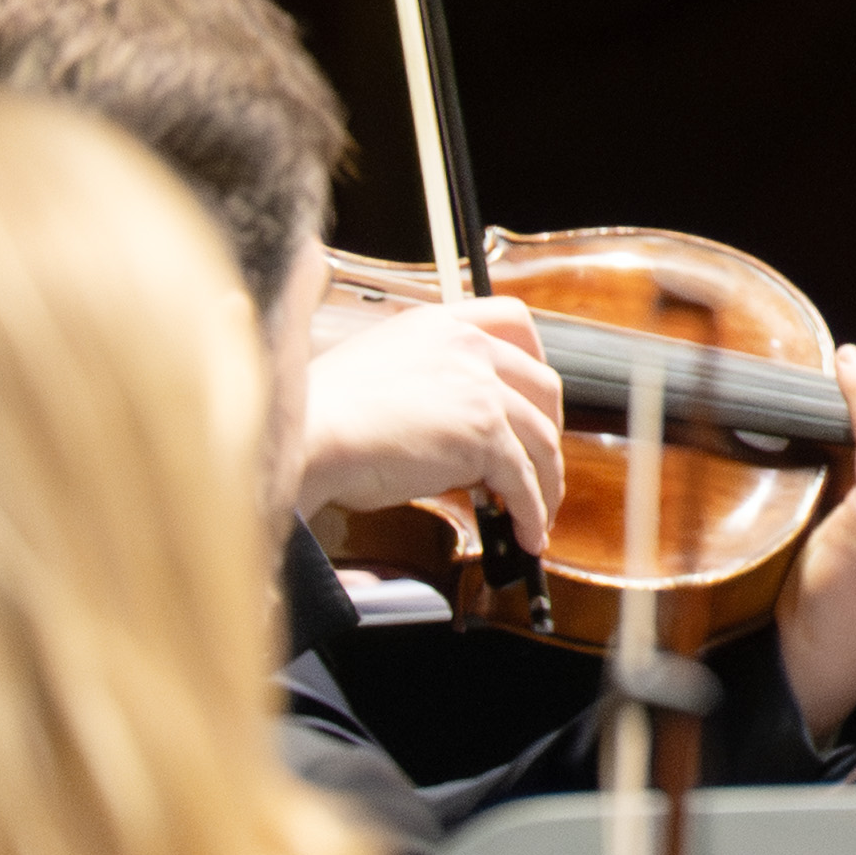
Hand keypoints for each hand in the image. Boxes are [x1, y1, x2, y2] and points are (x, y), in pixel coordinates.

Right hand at [286, 294, 567, 540]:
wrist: (307, 436)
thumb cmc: (322, 415)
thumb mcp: (381, 374)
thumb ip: (428, 385)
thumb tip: (455, 434)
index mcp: (439, 325)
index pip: (512, 321)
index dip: (535, 358)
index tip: (536, 392)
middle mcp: (468, 348)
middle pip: (542, 385)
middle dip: (548, 428)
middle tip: (539, 460)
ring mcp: (481, 390)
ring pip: (540, 439)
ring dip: (546, 481)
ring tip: (538, 512)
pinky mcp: (484, 436)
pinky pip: (523, 481)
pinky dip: (532, 511)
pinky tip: (527, 533)